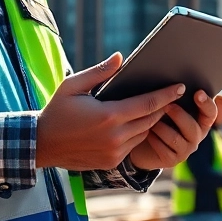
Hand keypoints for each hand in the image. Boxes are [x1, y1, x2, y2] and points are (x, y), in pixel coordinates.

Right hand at [36, 53, 186, 170]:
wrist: (41, 144)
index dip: (167, 95)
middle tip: (172, 94)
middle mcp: (115, 137)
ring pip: (144, 134)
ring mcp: (114, 153)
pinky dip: (138, 134)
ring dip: (151, 121)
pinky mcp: (111, 163)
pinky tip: (137, 123)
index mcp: (109, 116)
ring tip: (156, 107)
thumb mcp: (73, 86)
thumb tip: (120, 57)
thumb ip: (100, 72)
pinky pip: (133, 146)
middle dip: (163, 107)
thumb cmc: (57, 111)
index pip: (148, 104)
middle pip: (151, 119)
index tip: (180, 87)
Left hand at [127, 90, 217, 169]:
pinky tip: (146, 132)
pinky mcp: (172, 160)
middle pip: (193, 127)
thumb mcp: (167, 106)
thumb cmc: (158, 117)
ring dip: (161, 127)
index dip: (206, 103)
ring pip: (175, 138)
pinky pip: (164, 148)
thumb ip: (175, 99)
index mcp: (200, 120)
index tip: (197, 92)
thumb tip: (173, 86)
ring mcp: (185, 150)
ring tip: (150, 119)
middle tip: (166, 105)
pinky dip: (154, 139)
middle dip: (178, 115)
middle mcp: (196, 136)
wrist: (143, 142)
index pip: (210, 113)